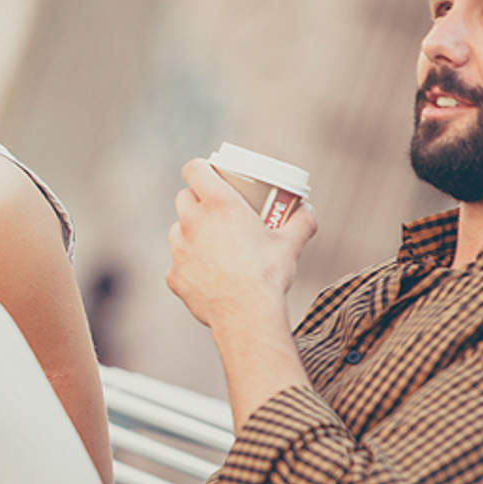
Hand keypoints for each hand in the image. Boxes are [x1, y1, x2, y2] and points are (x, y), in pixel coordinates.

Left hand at [166, 158, 315, 326]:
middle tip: (214, 211)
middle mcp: (192, 222)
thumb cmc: (268, 274)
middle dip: (196, 200)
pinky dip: (189, 266)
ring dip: (189, 232)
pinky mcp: (173, 275)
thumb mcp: (291, 244)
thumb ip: (302, 221)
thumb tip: (309, 210)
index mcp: (219, 204)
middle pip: (183, 198)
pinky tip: (207, 275)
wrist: (246, 314)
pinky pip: (178, 263)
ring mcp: (179, 249)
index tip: (209, 174)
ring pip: (177, 230)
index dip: (200, 168)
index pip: (194, 169)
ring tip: (210, 244)